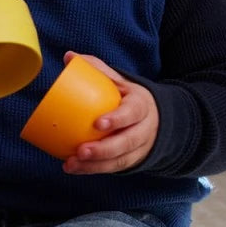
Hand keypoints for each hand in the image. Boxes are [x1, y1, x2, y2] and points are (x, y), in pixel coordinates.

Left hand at [62, 51, 158, 174]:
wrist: (156, 119)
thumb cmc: (127, 98)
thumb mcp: (119, 81)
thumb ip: (97, 69)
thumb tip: (69, 56)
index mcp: (141, 105)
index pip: (133, 112)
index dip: (118, 119)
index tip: (98, 124)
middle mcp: (144, 129)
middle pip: (127, 142)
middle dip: (104, 149)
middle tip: (81, 151)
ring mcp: (140, 148)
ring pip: (120, 160)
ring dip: (95, 165)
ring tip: (71, 164)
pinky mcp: (131, 160)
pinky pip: (113, 168)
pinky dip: (93, 170)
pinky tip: (73, 168)